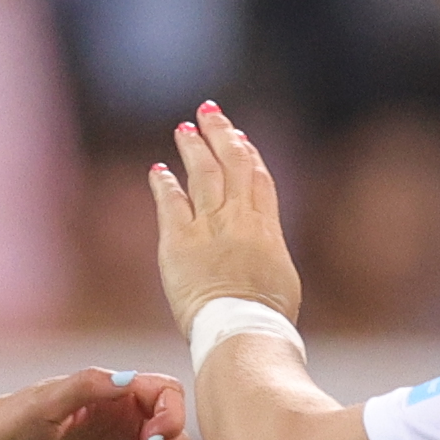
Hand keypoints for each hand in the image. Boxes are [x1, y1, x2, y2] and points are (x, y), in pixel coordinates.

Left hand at [145, 101, 300, 333]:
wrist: (241, 327)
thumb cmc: (265, 317)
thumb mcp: (281, 279)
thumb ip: (268, 255)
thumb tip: (263, 255)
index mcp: (266, 227)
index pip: (257, 178)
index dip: (247, 153)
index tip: (240, 137)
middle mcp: (238, 217)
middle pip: (231, 163)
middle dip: (221, 134)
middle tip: (210, 112)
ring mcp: (208, 226)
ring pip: (201, 173)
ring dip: (192, 147)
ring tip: (184, 127)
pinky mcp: (178, 241)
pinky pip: (170, 202)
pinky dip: (164, 183)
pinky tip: (158, 169)